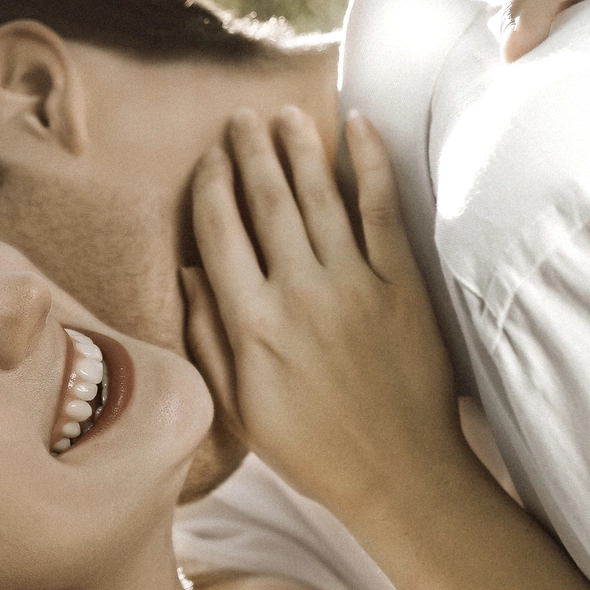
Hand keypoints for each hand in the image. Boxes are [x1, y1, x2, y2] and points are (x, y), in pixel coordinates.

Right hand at [183, 105, 463, 522]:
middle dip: (250, 152)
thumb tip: (188, 272)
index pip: (220, 232)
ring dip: (299, 148)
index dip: (211, 185)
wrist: (398, 473)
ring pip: (319, 196)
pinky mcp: (402, 285)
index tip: (207, 157)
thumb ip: (208, 336)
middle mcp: (299, 294)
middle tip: (241, 118)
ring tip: (285, 115)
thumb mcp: (238, 406)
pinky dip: (369, 164)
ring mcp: (354, 284)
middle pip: (267, 201)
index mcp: (252, 324)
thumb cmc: (312, 448)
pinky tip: (358, 128)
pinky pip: (382, 210)